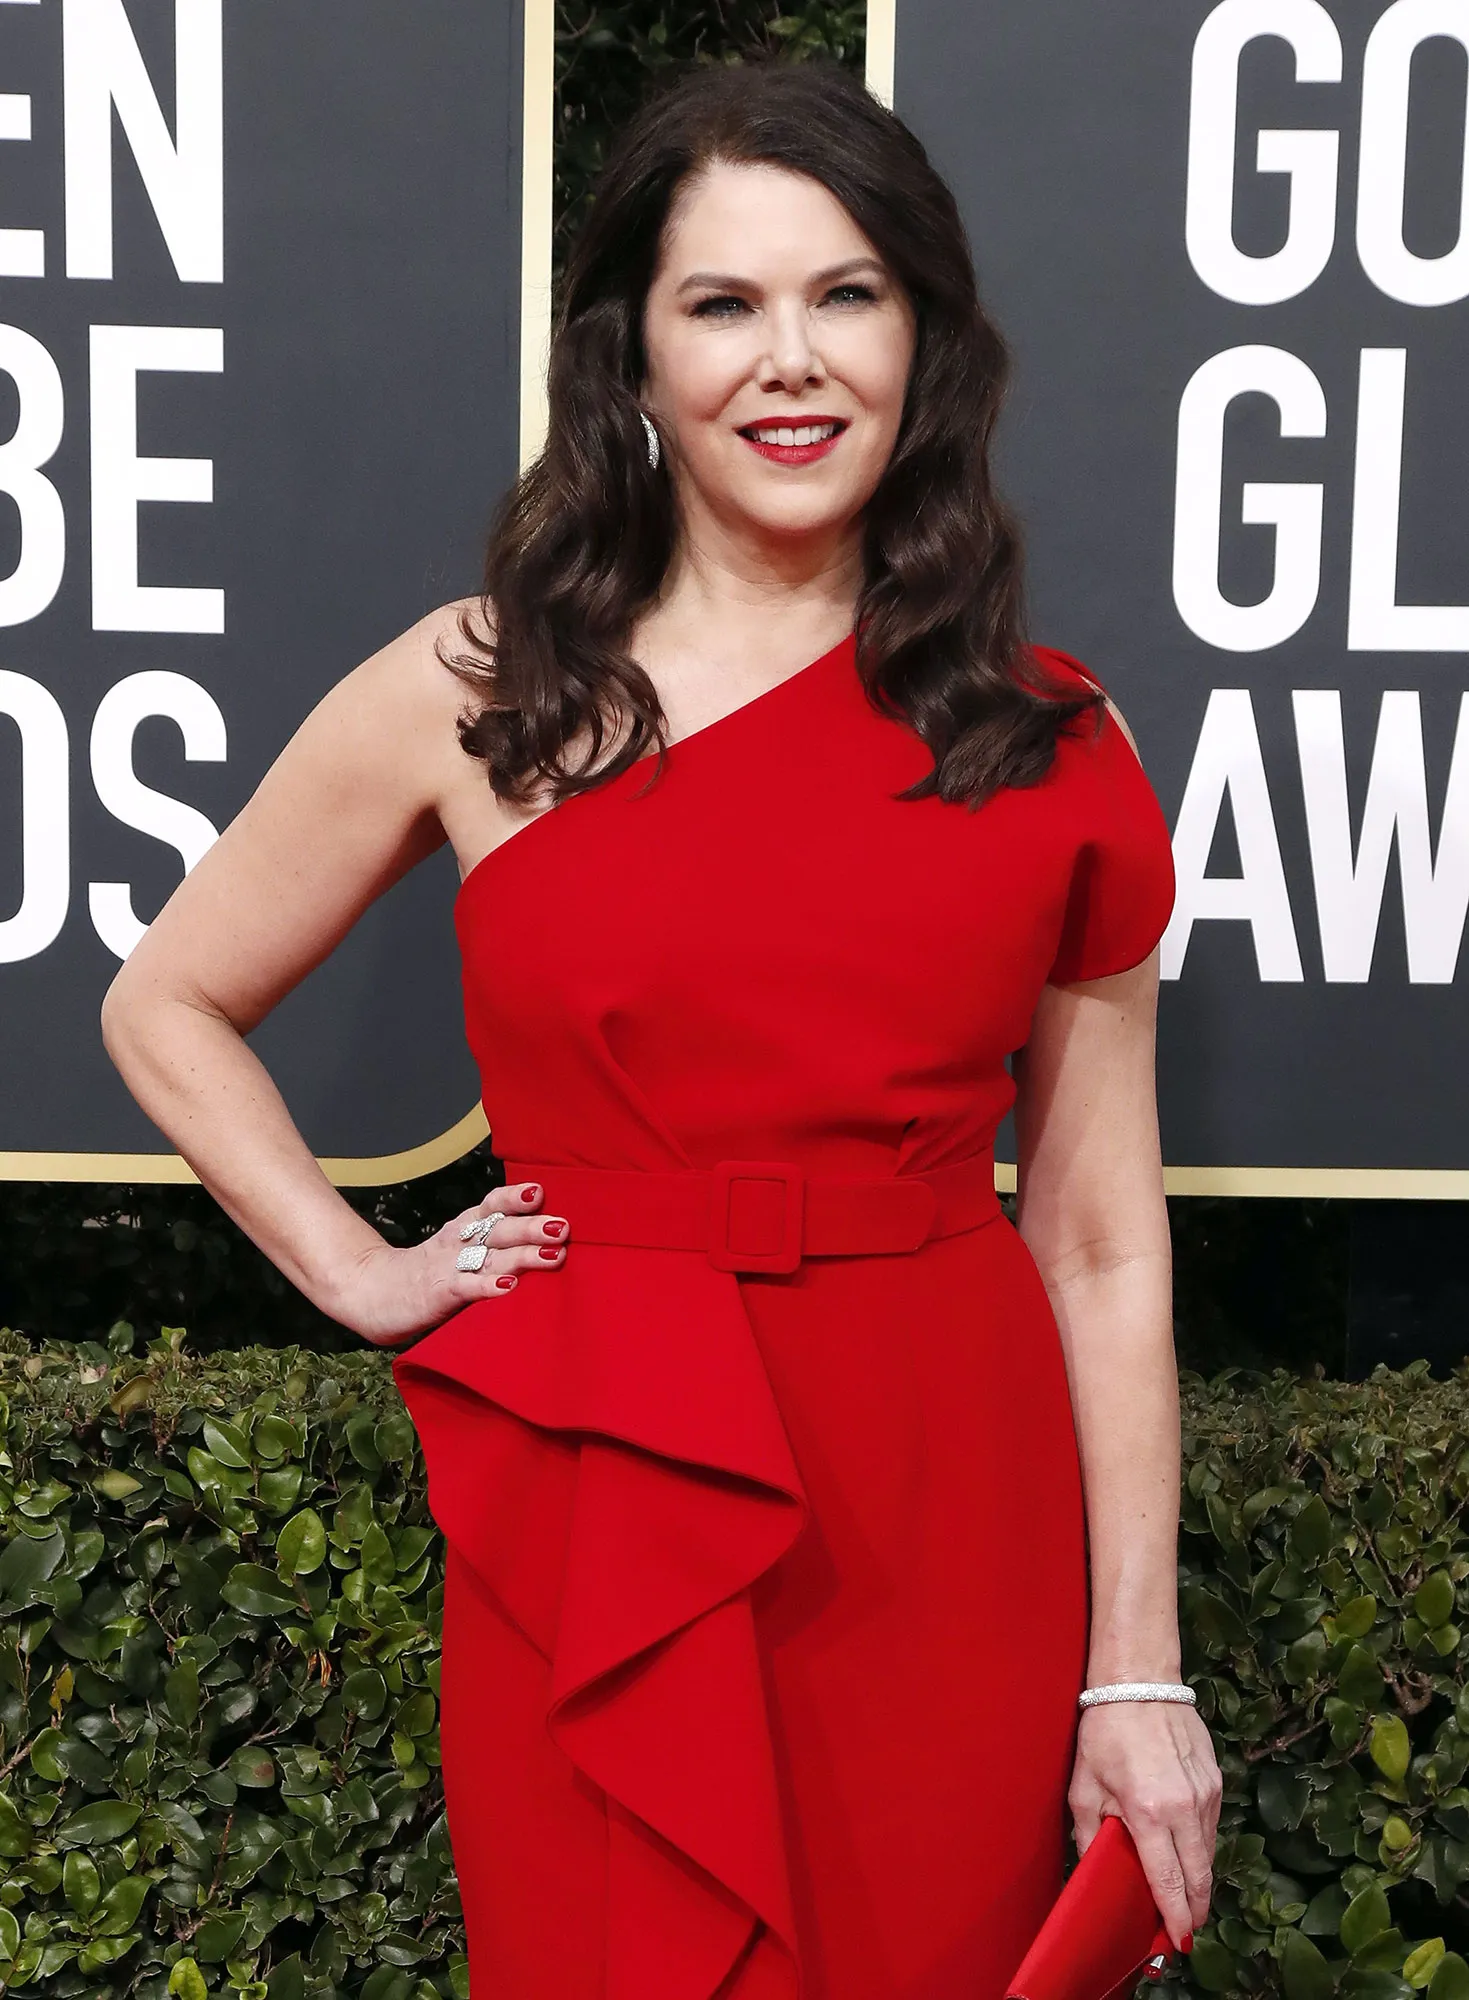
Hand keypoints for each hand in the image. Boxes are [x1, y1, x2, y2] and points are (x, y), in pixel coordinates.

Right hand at [331, 1181, 570, 1346]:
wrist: (371, 1293)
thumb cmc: (427, 1274)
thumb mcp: (458, 1252)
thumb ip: (493, 1245)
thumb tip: (544, 1237)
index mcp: (463, 1230)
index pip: (490, 1206)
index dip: (514, 1198)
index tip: (540, 1191)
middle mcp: (459, 1244)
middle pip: (498, 1230)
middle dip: (532, 1227)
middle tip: (564, 1226)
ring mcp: (448, 1268)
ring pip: (490, 1258)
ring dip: (523, 1255)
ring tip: (554, 1255)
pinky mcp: (438, 1295)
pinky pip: (466, 1288)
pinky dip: (487, 1287)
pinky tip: (508, 1287)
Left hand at [1068, 1698, 1221, 1953]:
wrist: (1140, 1682)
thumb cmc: (1105, 1731)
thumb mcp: (1084, 1785)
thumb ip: (1090, 1833)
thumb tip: (1093, 1869)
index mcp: (1148, 1812)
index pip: (1167, 1880)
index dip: (1174, 1915)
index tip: (1177, 1940)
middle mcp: (1184, 1807)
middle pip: (1198, 1875)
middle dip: (1194, 1908)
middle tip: (1184, 1928)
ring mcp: (1205, 1793)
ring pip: (1208, 1852)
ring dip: (1200, 1878)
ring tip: (1186, 1897)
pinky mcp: (1215, 1780)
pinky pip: (1211, 1826)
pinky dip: (1202, 1846)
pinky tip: (1189, 1853)